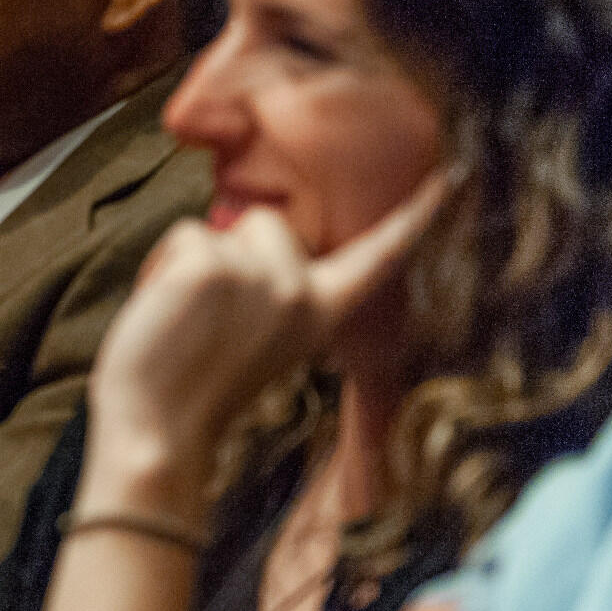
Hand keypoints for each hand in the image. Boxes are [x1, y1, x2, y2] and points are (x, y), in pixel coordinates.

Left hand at [82, 171, 449, 512]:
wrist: (158, 432)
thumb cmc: (193, 391)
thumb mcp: (259, 341)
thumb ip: (273, 294)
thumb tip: (245, 243)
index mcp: (321, 316)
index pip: (377, 257)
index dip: (416, 216)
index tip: (453, 178)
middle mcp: (300, 292)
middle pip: (266, 223)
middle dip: (232, 252)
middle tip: (208, 321)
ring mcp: (259, 276)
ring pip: (216, 229)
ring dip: (191, 262)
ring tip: (182, 321)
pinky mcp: (211, 266)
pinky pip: (182, 237)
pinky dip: (161, 267)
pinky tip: (164, 314)